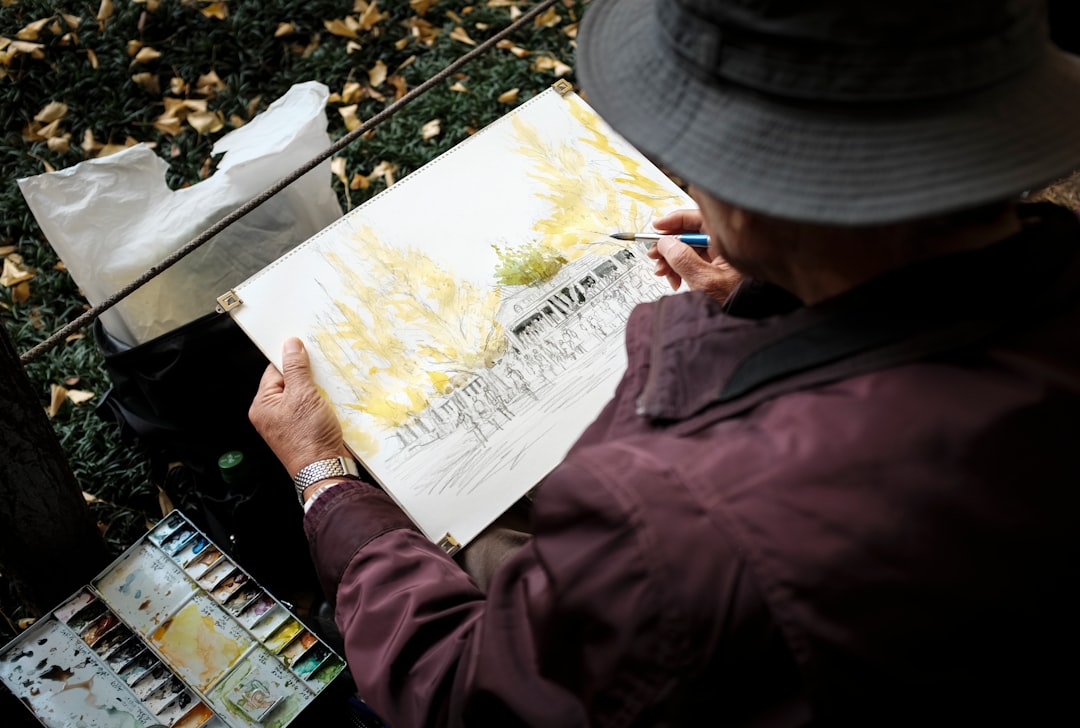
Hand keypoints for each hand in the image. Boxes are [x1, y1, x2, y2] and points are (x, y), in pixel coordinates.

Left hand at [249, 338, 344, 477]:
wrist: (325, 468)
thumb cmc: (309, 438)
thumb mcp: (303, 395)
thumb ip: (296, 368)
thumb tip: (291, 345)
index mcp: (263, 405)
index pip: (274, 371)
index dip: (292, 360)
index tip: (307, 351)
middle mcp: (273, 415)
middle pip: (291, 383)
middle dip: (309, 376)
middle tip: (322, 372)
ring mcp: (289, 424)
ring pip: (304, 396)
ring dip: (318, 391)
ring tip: (329, 391)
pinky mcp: (305, 431)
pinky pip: (312, 409)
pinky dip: (323, 404)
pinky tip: (333, 403)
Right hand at [646, 208, 740, 301]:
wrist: (744, 321)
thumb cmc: (735, 302)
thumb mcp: (704, 281)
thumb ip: (682, 259)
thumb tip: (666, 243)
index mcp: (727, 243)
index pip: (698, 219)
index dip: (675, 221)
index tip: (658, 227)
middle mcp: (723, 248)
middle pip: (689, 235)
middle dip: (669, 246)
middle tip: (655, 255)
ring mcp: (718, 259)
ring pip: (687, 251)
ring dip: (670, 261)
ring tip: (662, 273)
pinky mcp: (713, 271)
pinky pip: (691, 264)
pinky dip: (679, 270)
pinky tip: (675, 281)